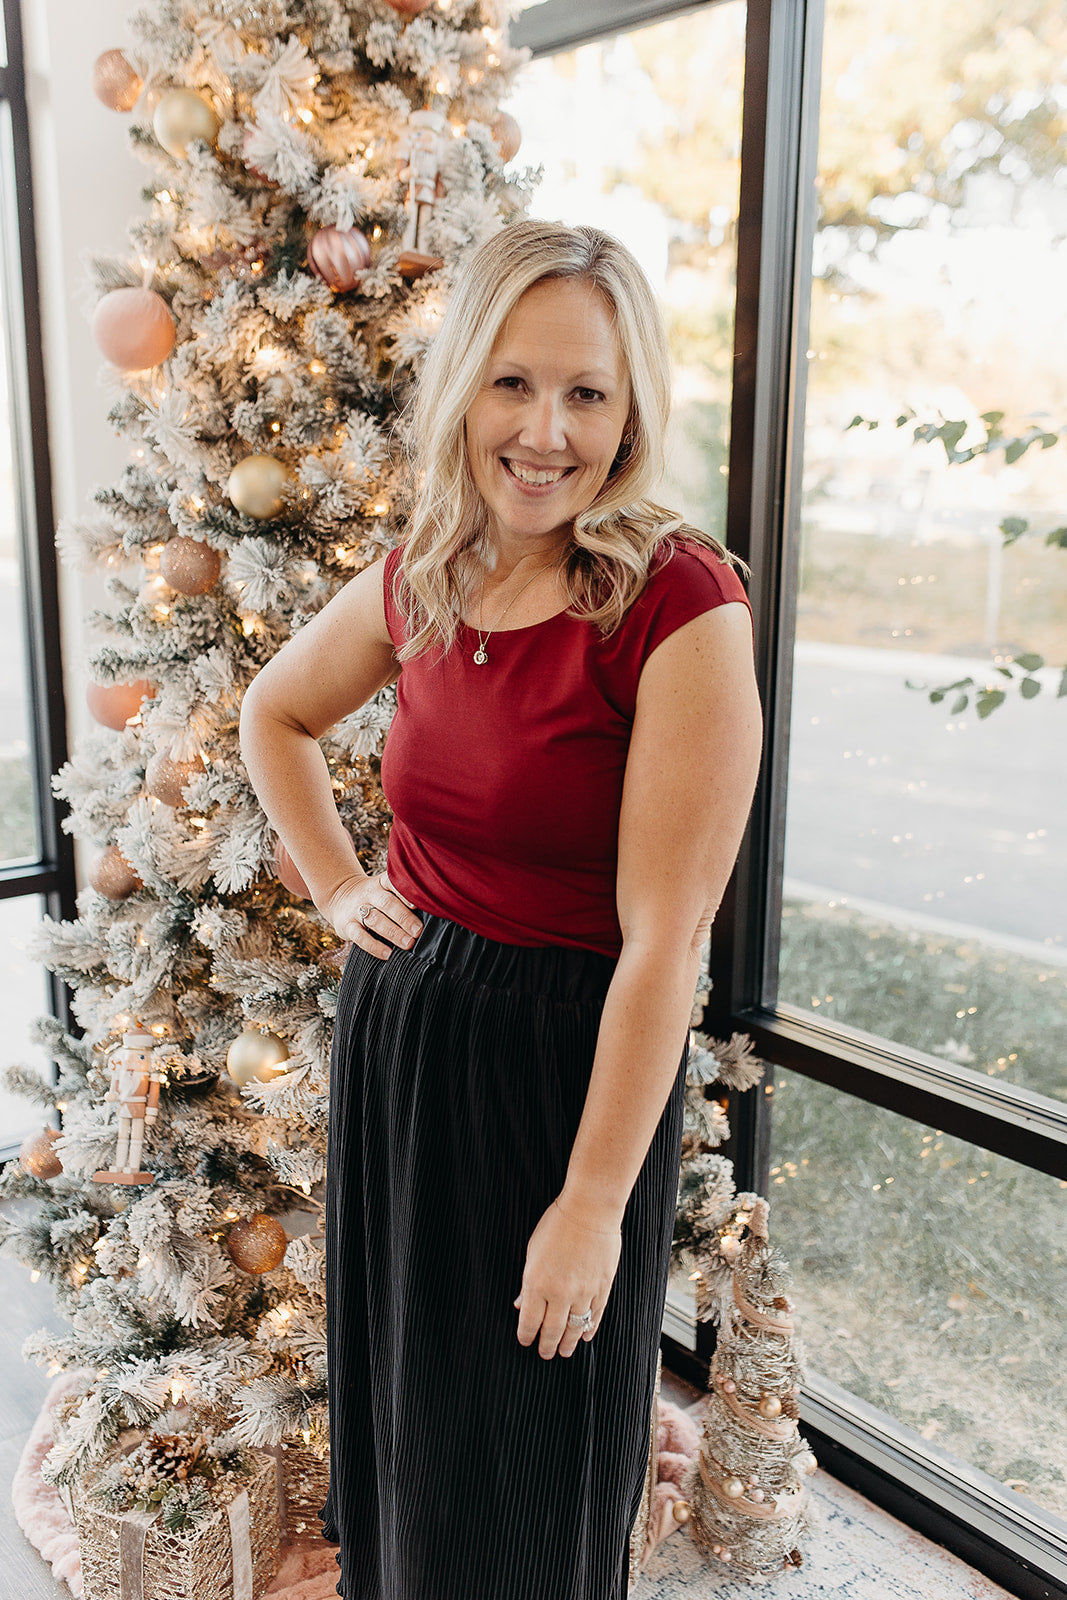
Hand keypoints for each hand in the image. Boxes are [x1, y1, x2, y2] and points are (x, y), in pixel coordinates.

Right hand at [324, 870, 421, 960]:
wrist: (339, 897)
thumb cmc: (373, 897)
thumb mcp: (384, 888)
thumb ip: (403, 896)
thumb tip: (433, 911)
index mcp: (381, 883)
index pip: (393, 882)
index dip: (405, 892)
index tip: (419, 903)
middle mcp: (369, 893)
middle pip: (387, 903)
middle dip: (404, 917)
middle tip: (418, 931)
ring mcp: (357, 909)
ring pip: (375, 919)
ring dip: (393, 932)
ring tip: (408, 943)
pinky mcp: (347, 925)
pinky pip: (360, 936)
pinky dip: (374, 946)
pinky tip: (388, 953)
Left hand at [513, 1195, 621, 1359]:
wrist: (589, 1210)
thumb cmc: (557, 1224)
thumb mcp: (532, 1250)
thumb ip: (526, 1281)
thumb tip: (519, 1303)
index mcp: (536, 1282)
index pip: (529, 1320)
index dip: (526, 1335)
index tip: (525, 1340)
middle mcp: (559, 1292)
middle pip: (551, 1330)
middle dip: (546, 1346)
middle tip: (544, 1354)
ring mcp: (582, 1292)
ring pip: (573, 1328)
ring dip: (567, 1344)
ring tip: (563, 1352)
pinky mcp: (602, 1288)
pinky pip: (594, 1316)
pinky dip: (588, 1329)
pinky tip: (584, 1337)